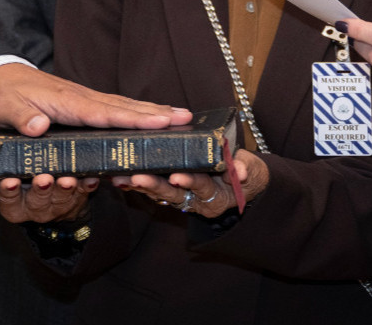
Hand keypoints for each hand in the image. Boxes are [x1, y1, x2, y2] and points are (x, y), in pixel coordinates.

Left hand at [0, 63, 190, 136]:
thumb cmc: (1, 95)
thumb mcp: (3, 108)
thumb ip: (19, 117)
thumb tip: (37, 126)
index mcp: (66, 102)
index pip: (105, 112)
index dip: (134, 119)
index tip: (162, 121)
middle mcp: (80, 99)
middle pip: (123, 107)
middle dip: (156, 113)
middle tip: (187, 117)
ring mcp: (83, 101)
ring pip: (123, 107)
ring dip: (152, 112)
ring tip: (181, 116)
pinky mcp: (81, 105)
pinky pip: (114, 110)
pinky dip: (136, 113)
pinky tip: (150, 118)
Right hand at [0, 155, 98, 223]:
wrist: (50, 188)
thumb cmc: (23, 175)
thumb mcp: (5, 170)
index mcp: (15, 203)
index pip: (8, 200)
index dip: (9, 192)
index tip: (11, 181)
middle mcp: (36, 209)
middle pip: (38, 202)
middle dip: (42, 191)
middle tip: (44, 178)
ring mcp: (58, 206)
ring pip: (62, 200)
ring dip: (66, 189)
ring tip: (69, 178)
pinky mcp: (78, 199)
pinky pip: (85, 194)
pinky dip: (89, 186)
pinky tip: (92, 177)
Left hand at [115, 149, 267, 218]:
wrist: (244, 181)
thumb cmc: (247, 171)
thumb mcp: (250, 170)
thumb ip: (243, 169)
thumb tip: (241, 172)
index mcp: (216, 196)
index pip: (202, 187)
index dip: (190, 182)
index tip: (177, 176)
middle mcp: (197, 201)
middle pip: (174, 194)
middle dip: (155, 185)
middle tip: (138, 177)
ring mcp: (184, 198)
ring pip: (160, 194)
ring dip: (141, 185)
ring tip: (122, 177)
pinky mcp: (172, 192)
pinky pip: (153, 191)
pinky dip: (139, 184)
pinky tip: (120, 177)